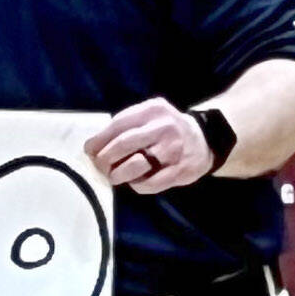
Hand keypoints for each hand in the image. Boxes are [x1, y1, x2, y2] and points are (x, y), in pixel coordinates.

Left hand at [84, 97, 212, 193]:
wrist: (205, 139)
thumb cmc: (166, 127)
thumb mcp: (149, 115)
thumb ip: (126, 124)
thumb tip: (94, 145)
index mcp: (152, 110)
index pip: (117, 125)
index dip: (99, 140)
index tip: (89, 150)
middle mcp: (163, 128)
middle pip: (123, 144)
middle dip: (104, 158)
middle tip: (99, 165)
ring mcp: (173, 150)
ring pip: (135, 166)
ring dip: (117, 174)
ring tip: (114, 176)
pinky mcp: (180, 170)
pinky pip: (149, 184)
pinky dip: (136, 185)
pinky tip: (134, 182)